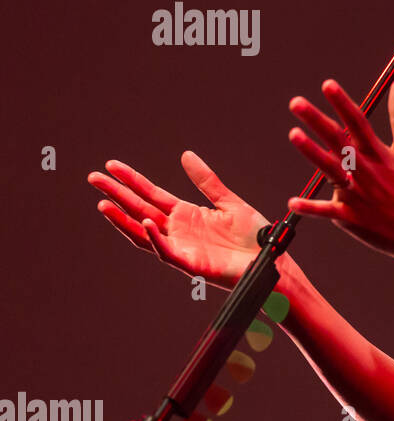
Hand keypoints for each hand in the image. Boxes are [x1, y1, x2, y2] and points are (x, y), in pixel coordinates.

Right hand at [88, 152, 271, 291]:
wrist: (272, 259)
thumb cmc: (253, 235)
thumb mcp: (228, 202)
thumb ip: (207, 181)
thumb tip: (185, 155)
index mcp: (186, 214)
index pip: (151, 194)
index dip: (131, 180)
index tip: (111, 166)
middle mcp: (178, 231)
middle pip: (140, 210)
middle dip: (117, 195)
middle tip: (94, 178)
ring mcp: (182, 248)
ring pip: (144, 233)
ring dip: (123, 220)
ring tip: (104, 204)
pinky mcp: (192, 265)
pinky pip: (167, 252)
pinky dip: (155, 239)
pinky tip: (144, 224)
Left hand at [286, 78, 393, 270]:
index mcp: (381, 154)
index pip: (358, 122)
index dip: (342, 103)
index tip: (327, 85)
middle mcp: (368, 171)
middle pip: (339, 141)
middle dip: (317, 120)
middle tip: (296, 103)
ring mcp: (359, 195)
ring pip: (331, 170)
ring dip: (312, 152)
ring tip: (294, 134)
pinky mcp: (352, 218)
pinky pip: (327, 211)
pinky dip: (310, 208)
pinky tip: (292, 202)